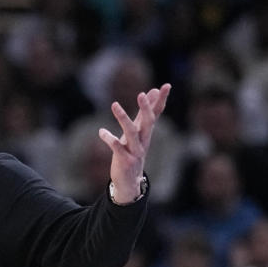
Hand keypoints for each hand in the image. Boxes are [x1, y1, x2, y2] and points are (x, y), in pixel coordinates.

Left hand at [98, 83, 170, 203]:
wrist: (130, 181)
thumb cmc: (133, 152)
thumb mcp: (139, 132)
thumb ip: (144, 113)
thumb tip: (152, 92)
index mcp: (147, 132)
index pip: (156, 113)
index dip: (161, 100)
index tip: (165, 85)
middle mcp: (144, 140)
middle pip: (148, 122)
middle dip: (146, 108)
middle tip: (141, 94)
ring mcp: (135, 151)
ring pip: (131, 133)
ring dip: (123, 118)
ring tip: (114, 104)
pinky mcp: (125, 160)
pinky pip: (117, 148)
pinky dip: (109, 139)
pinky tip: (101, 131)